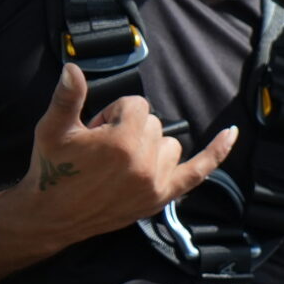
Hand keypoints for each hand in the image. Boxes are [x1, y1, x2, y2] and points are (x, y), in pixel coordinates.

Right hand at [20, 62, 236, 245]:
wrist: (53, 215)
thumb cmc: (51, 169)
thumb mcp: (52, 129)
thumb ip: (67, 97)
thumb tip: (72, 68)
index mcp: (122, 142)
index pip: (136, 105)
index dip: (113, 113)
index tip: (95, 130)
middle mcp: (145, 162)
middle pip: (153, 124)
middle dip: (128, 129)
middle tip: (100, 149)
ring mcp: (157, 182)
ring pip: (169, 144)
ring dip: (150, 146)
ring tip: (120, 160)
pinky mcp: (162, 196)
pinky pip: (200, 171)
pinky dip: (217, 152)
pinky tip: (232, 133)